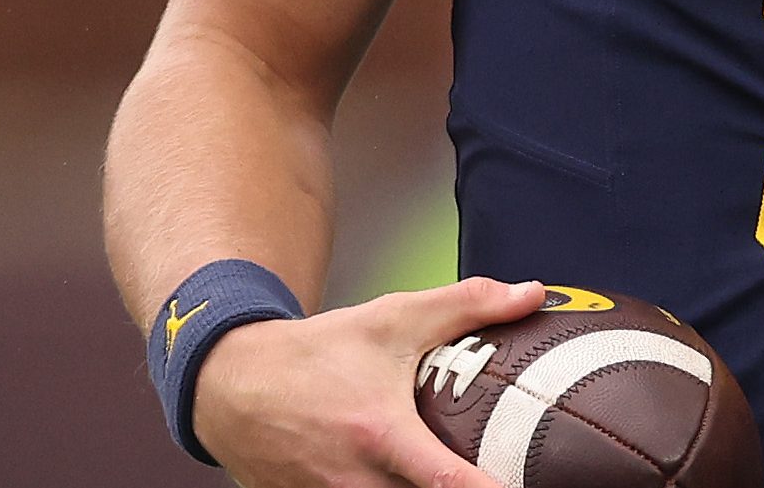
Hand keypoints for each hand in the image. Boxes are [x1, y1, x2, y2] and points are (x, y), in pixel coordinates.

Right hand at [193, 276, 545, 486]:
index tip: (519, 487)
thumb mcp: (394, 318)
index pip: (444, 480)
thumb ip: (468, 305)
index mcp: (380, 434)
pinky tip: (400, 476)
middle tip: (485, 464)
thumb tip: (531, 295)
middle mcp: (351, 478)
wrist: (231, 382)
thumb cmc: (316, 352)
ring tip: (443, 472)